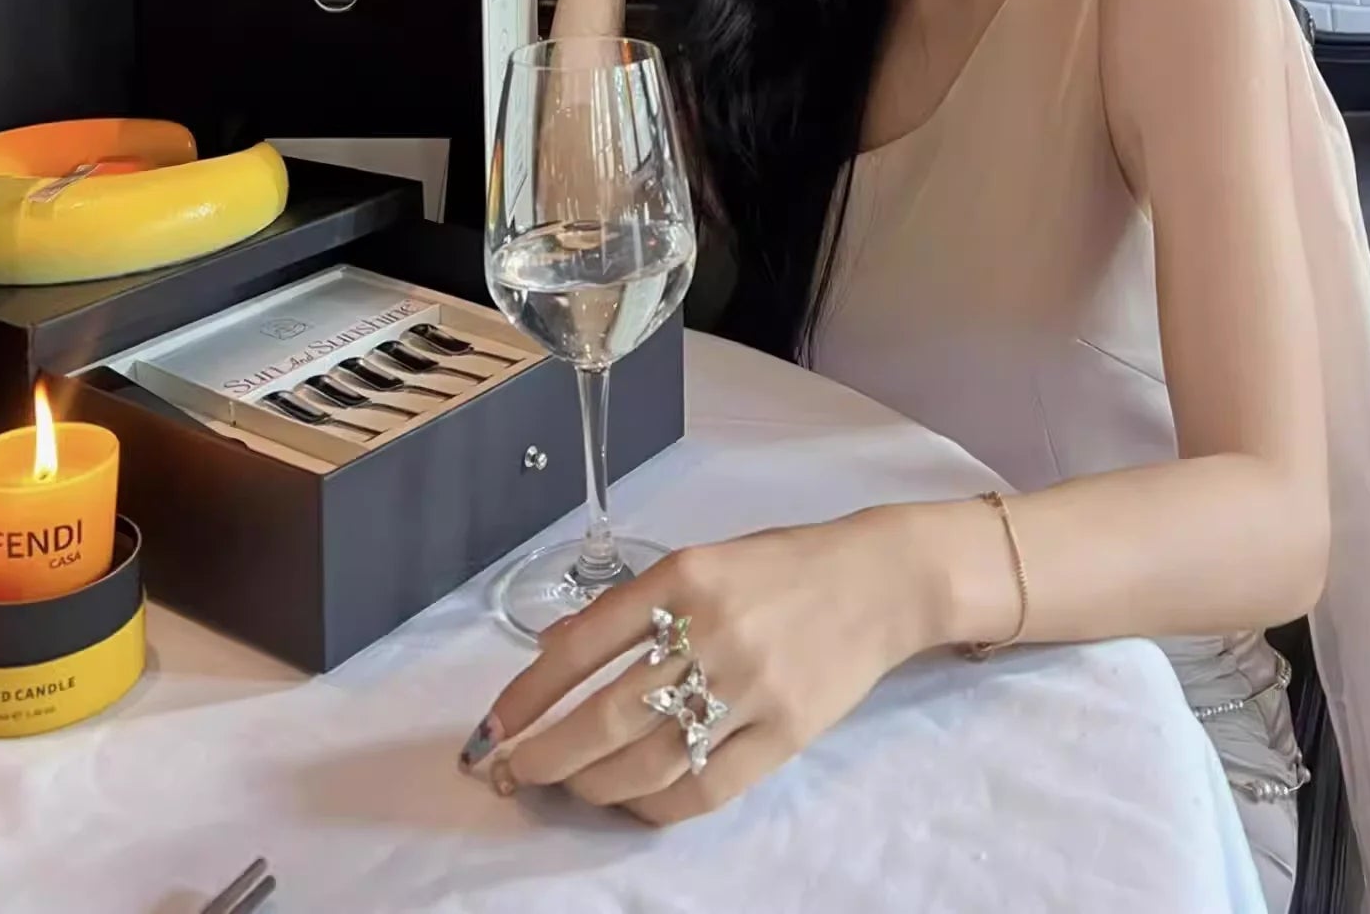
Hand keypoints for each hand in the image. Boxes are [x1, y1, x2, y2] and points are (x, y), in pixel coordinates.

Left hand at [461, 511, 935, 823]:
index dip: (526, 696)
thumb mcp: (699, 561)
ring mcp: (751, 686)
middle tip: (513, 772)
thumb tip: (553, 653)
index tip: (491, 728)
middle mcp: (711, 630)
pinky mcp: (786, 733)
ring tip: (566, 787)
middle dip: (546, 755)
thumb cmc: (779, 566)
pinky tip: (630, 804)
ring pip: (649, 761)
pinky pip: (706, 789)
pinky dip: (655, 808)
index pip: (581, 646)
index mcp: (681, 577)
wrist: (878, 580)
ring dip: (592, 785)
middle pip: (606, 715)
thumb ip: (630, 606)